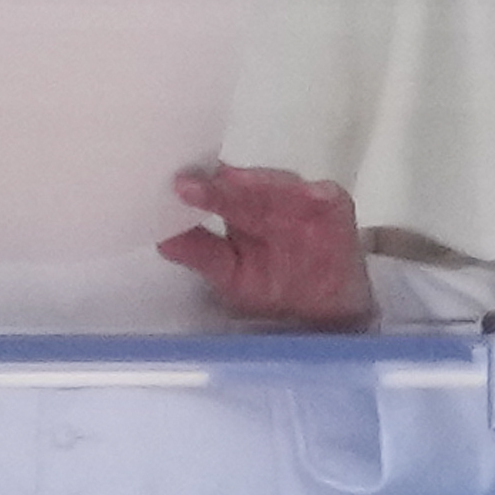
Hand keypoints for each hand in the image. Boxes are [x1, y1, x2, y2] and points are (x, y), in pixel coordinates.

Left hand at [159, 165, 378, 328]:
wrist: (325, 312)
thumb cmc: (273, 290)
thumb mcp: (230, 276)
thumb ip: (199, 253)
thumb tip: (161, 238)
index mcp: (239, 209)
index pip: (216, 192)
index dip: (198, 189)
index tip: (174, 185)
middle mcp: (268, 198)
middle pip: (243, 189)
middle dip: (220, 189)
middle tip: (188, 185)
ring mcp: (301, 199)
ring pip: (280, 186)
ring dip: (260, 184)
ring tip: (233, 183)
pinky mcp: (334, 205)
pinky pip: (326, 196)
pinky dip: (317, 194)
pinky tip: (308, 194)